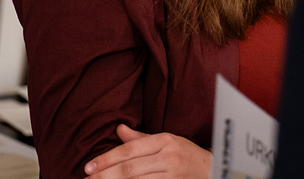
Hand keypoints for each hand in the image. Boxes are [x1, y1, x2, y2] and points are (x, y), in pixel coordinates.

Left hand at [84, 124, 211, 178]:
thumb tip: (119, 129)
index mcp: (165, 140)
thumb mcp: (167, 140)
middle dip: (105, 176)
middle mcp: (169, 157)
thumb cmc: (186, 155)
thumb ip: (141, 138)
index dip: (107, 158)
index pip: (130, 150)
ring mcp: (172, 176)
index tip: (88, 166)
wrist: (214, 171)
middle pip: (130, 169)